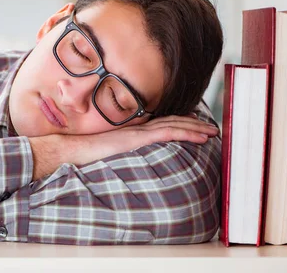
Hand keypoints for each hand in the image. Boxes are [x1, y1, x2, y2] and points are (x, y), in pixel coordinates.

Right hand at [75, 114, 219, 164]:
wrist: (73, 150)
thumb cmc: (85, 155)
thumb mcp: (108, 155)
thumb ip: (121, 155)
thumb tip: (129, 164)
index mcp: (132, 133)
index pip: (161, 124)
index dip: (180, 123)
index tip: (195, 126)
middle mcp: (137, 129)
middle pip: (171, 122)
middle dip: (194, 124)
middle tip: (212, 128)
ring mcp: (138, 132)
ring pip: (173, 125)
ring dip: (196, 128)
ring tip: (213, 132)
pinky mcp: (137, 138)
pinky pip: (166, 133)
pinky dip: (185, 133)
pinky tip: (199, 137)